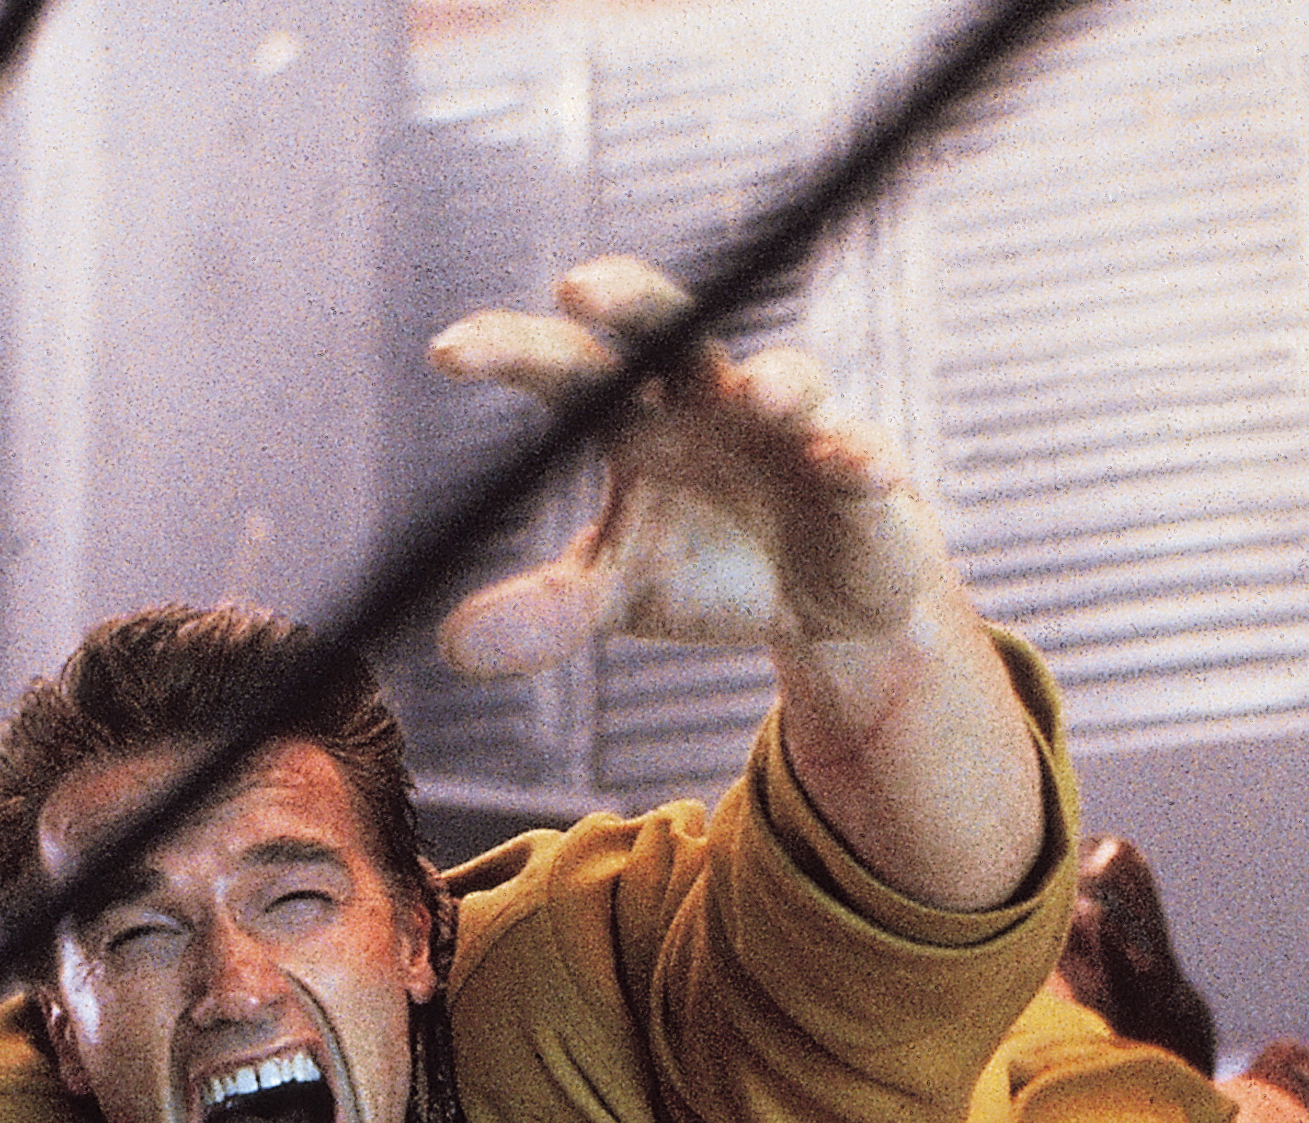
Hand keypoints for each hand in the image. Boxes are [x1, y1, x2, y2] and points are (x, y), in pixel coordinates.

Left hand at [427, 255, 946, 677]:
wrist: (819, 604)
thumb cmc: (704, 568)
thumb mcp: (618, 594)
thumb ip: (546, 612)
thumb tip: (448, 647)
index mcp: (636, 416)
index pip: (566, 367)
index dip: (511, 351)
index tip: (445, 353)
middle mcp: (710, 398)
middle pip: (666, 323)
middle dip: (626, 298)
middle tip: (576, 288)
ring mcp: (792, 427)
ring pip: (785, 378)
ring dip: (773, 381)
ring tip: (753, 396)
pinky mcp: (861, 472)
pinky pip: (863, 453)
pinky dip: (858, 456)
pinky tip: (851, 466)